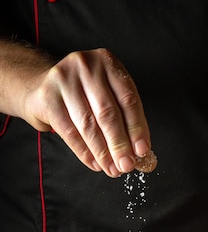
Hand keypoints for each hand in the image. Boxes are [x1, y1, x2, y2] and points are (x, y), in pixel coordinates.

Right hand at [20, 48, 154, 176]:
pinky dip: (84, 152)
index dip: (137, 128)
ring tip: (112, 169)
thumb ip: (124, 120)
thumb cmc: (82, 95)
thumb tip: (141, 153)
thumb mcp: (106, 96)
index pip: (128, 99)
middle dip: (120, 144)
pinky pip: (69, 131)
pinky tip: (94, 164)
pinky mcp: (47, 97)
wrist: (41, 87)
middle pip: (108, 112)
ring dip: (103, 152)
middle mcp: (86, 66)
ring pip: (88, 124)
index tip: (142, 151)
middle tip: (127, 165)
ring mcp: (64, 79)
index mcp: (107, 62)